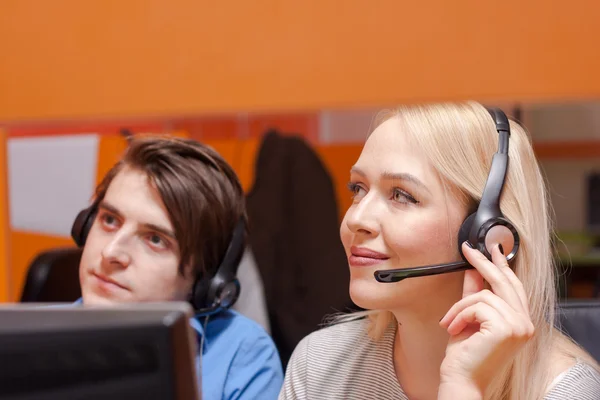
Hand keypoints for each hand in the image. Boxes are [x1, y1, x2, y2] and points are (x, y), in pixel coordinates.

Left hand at [437, 242, 534, 397]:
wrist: (461, 380)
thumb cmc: (465, 355)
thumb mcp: (469, 319)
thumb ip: (474, 295)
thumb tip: (472, 270)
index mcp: (521, 322)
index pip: (514, 286)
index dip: (502, 265)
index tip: (491, 248)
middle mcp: (525, 324)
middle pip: (504, 283)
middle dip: (483, 263)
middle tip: (467, 249)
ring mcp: (519, 326)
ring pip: (483, 294)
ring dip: (460, 307)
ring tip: (450, 323)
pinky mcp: (506, 328)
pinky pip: (476, 304)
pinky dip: (459, 314)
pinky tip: (453, 329)